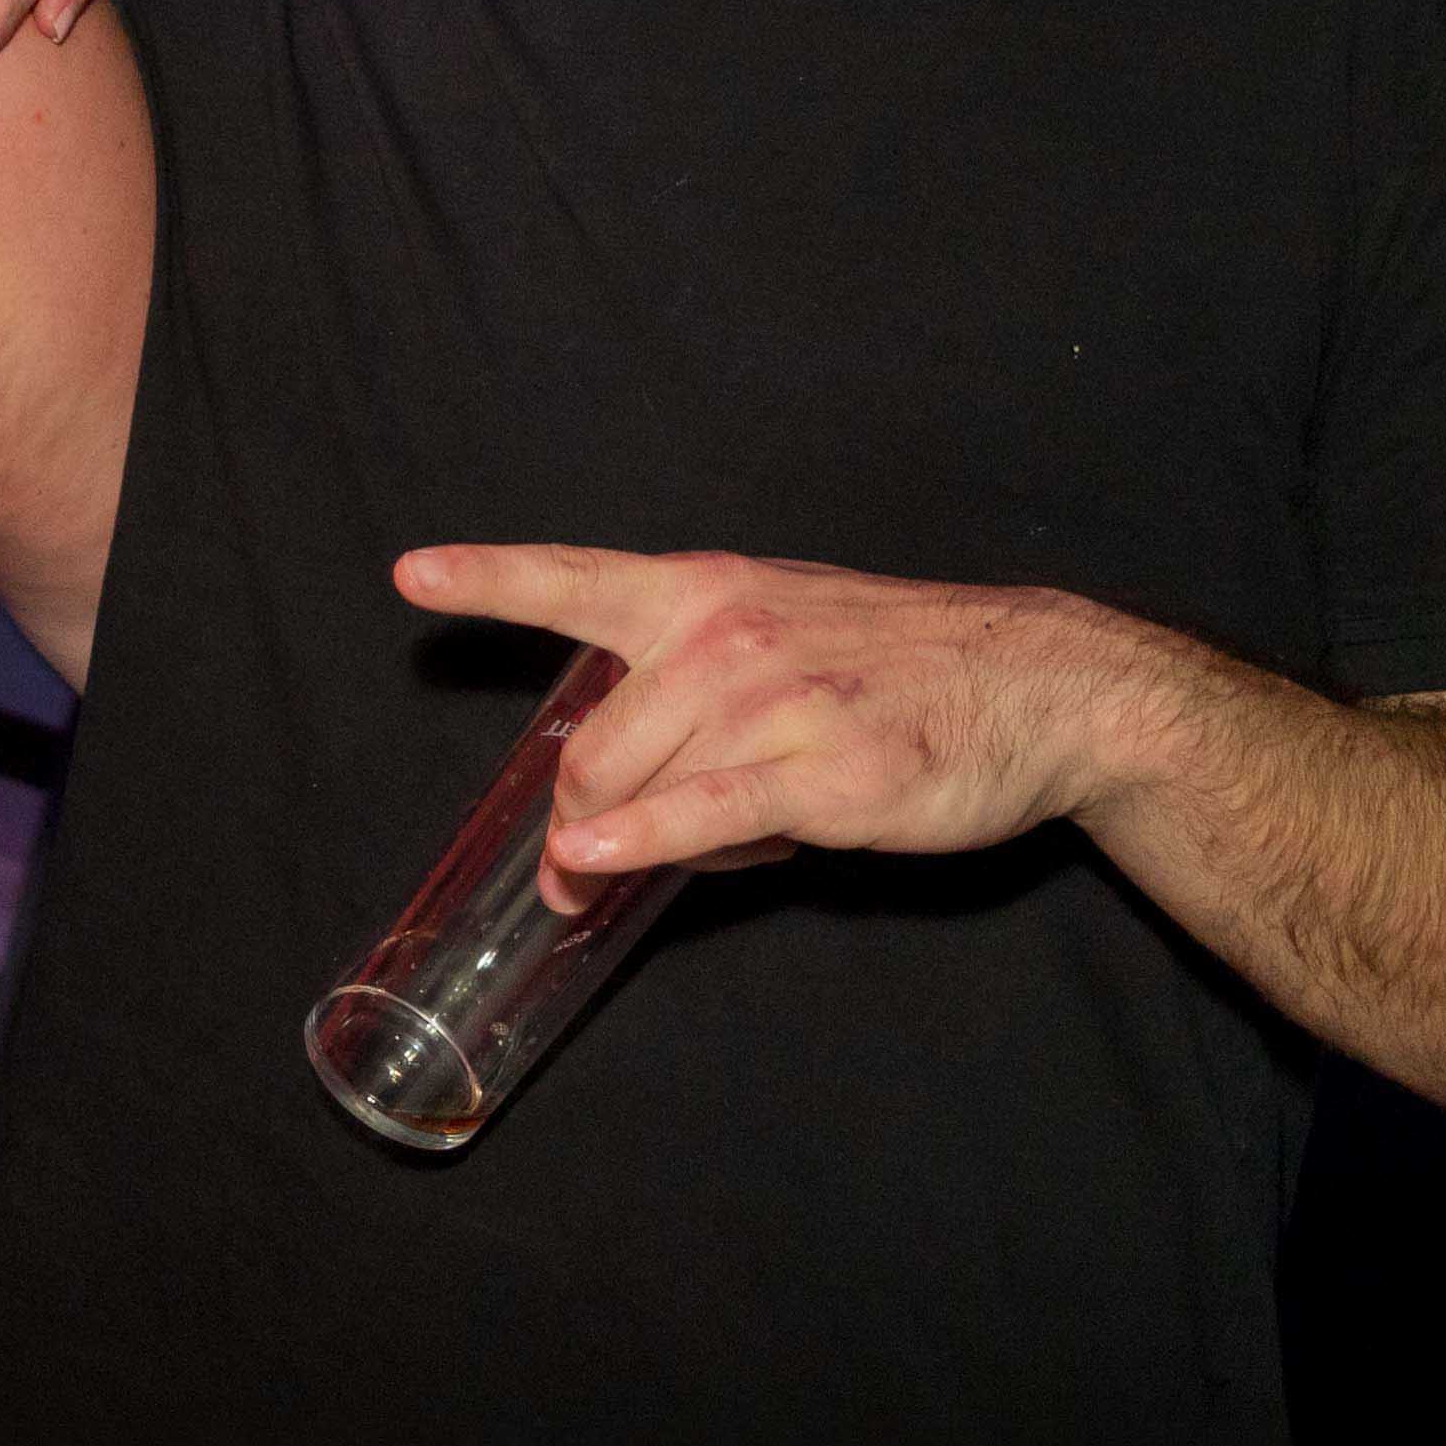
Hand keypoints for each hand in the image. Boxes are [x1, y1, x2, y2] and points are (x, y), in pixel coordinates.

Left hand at [394, 544, 1157, 893]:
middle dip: (569, 817)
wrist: (1032, 683)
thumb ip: (689, 687)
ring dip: (624, 847)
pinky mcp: (820, 773)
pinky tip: (597, 862)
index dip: (487, 576)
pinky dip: (639, 843)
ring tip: (658, 860)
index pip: (575, 578)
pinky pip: (701, 814)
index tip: (413, 574)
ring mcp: (772, 701)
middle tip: (564, 871)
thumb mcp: (781, 630)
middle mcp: (724, 635)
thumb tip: (621, 787)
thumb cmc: (896, 663)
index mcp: (703, 590)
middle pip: (594, 742)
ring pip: (643, 788)